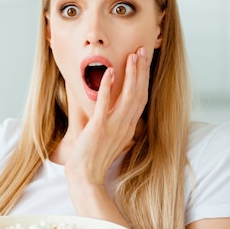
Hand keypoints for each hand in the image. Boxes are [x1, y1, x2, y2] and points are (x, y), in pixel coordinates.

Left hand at [65, 46, 150, 188]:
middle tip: (143, 51)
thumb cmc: (93, 158)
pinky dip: (108, 87)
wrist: (85, 177)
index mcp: (129, 127)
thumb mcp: (108, 137)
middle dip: (142, 70)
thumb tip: (108, 108)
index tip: (143, 62)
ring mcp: (114, 127)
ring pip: (128, 96)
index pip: (141, 98)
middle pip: (139, 93)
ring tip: (132, 56)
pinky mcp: (99, 128)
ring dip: (131, 74)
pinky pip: (105, 104)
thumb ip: (111, 122)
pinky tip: (108, 72)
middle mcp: (126, 126)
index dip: (144, 79)